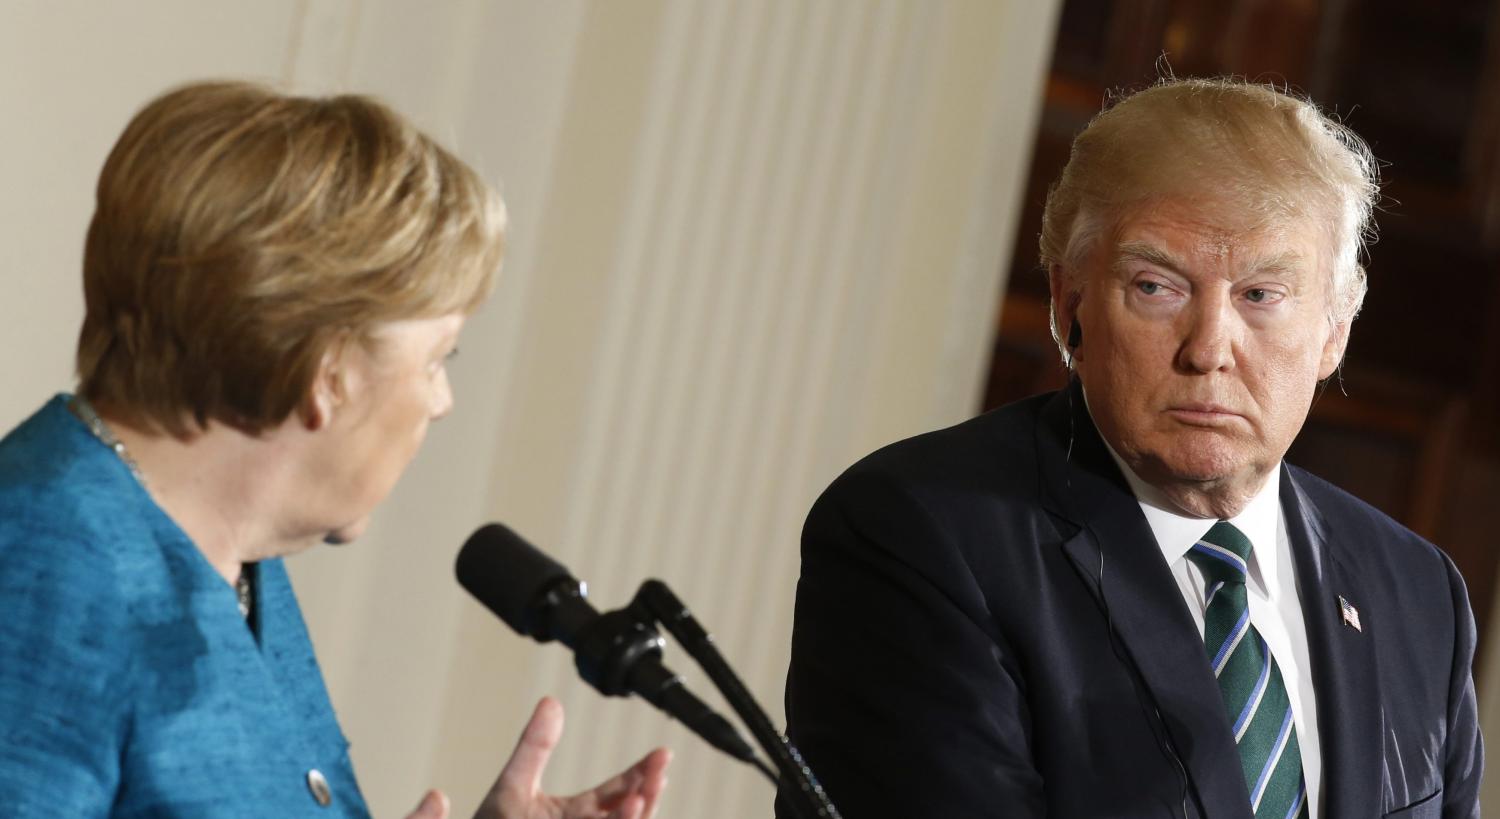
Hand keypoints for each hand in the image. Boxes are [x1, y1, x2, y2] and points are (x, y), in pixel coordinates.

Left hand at [404, 697, 670, 818]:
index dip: (641, 775)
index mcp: (576, 814)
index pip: (617, 794)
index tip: (662, 754)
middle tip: (661, 769)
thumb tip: (551, 701)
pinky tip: (623, 815)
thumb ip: (534, 747)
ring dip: (633, 817)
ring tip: (639, 798)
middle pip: (626, 815)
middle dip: (647, 793)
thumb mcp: (512, 786)